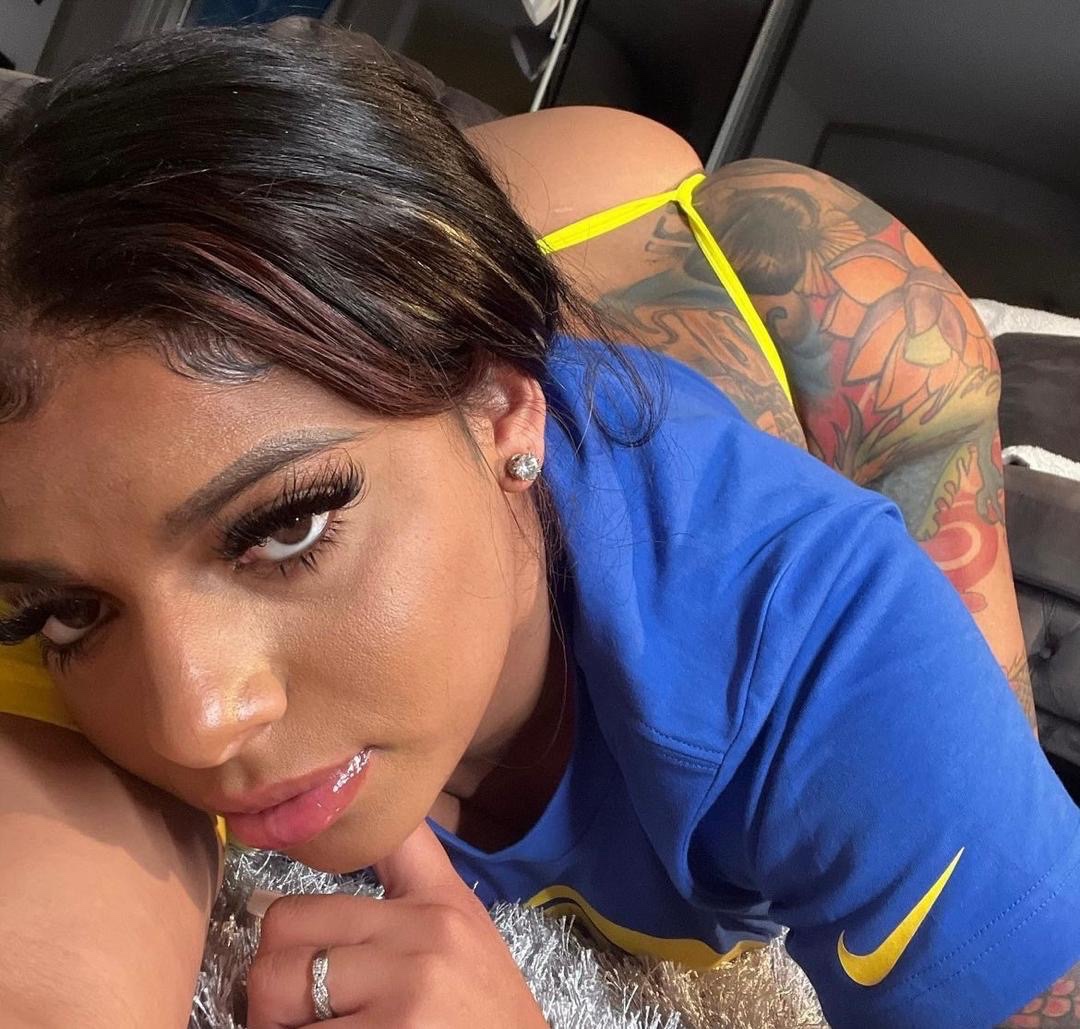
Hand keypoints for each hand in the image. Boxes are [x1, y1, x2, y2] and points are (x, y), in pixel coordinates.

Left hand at [246, 820, 547, 1027]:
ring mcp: (403, 995)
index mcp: (439, 902)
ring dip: (272, 1021)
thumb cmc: (484, 1019)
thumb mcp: (464, 936)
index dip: (331, 828)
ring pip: (272, 987)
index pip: (380, 834)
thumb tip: (327, 867)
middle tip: (297, 1007)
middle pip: (285, 922)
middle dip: (275, 970)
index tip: (301, 851)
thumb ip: (409, 892)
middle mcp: (422, 936)